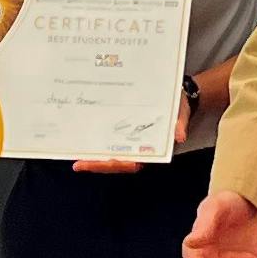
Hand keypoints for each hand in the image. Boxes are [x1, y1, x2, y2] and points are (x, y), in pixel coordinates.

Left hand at [72, 91, 191, 174]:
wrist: (178, 92)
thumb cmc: (178, 104)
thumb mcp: (181, 111)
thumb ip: (180, 123)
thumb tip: (180, 136)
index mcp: (152, 148)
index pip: (133, 163)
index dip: (116, 165)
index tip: (103, 164)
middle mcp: (139, 147)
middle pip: (116, 162)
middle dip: (97, 165)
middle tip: (78, 165)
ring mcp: (130, 140)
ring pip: (110, 153)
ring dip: (94, 156)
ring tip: (75, 155)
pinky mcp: (124, 130)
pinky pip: (109, 140)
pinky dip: (97, 141)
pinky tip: (82, 137)